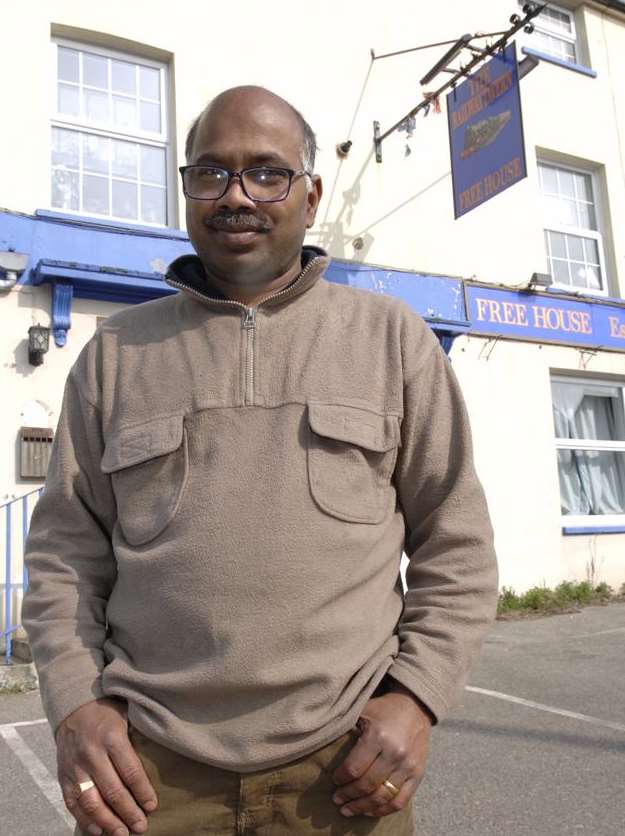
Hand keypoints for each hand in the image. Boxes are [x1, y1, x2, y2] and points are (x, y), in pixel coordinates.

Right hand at [57, 697, 157, 835]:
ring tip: (122, 833)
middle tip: (141, 827)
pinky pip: (72, 803)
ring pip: (91, 801)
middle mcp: (92, 753)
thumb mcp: (127, 717)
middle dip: (128, 812)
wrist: (74, 707)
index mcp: (111, 737)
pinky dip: (85, 819)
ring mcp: (75, 766)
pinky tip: (99, 830)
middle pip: (112, 790)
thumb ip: (138, 739)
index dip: (142, 792)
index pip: (130, 771)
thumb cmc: (108, 713)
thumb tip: (160, 765)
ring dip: (108, 821)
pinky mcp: (63, 775)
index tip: (152, 806)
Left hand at [330, 681, 431, 818]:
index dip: (340, 778)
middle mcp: (395, 752)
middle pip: (367, 785)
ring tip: (349, 809)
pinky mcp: (418, 774)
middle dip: (348, 795)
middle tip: (337, 799)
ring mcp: (408, 765)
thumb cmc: (383, 709)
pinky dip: (383, 810)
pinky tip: (370, 811)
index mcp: (378, 735)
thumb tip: (319, 741)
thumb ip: (346, 727)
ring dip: (362, 807)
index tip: (333, 781)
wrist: (414, 707)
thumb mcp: (362, 710)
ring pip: (382, 797)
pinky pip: (400, 801)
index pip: (354, 767)